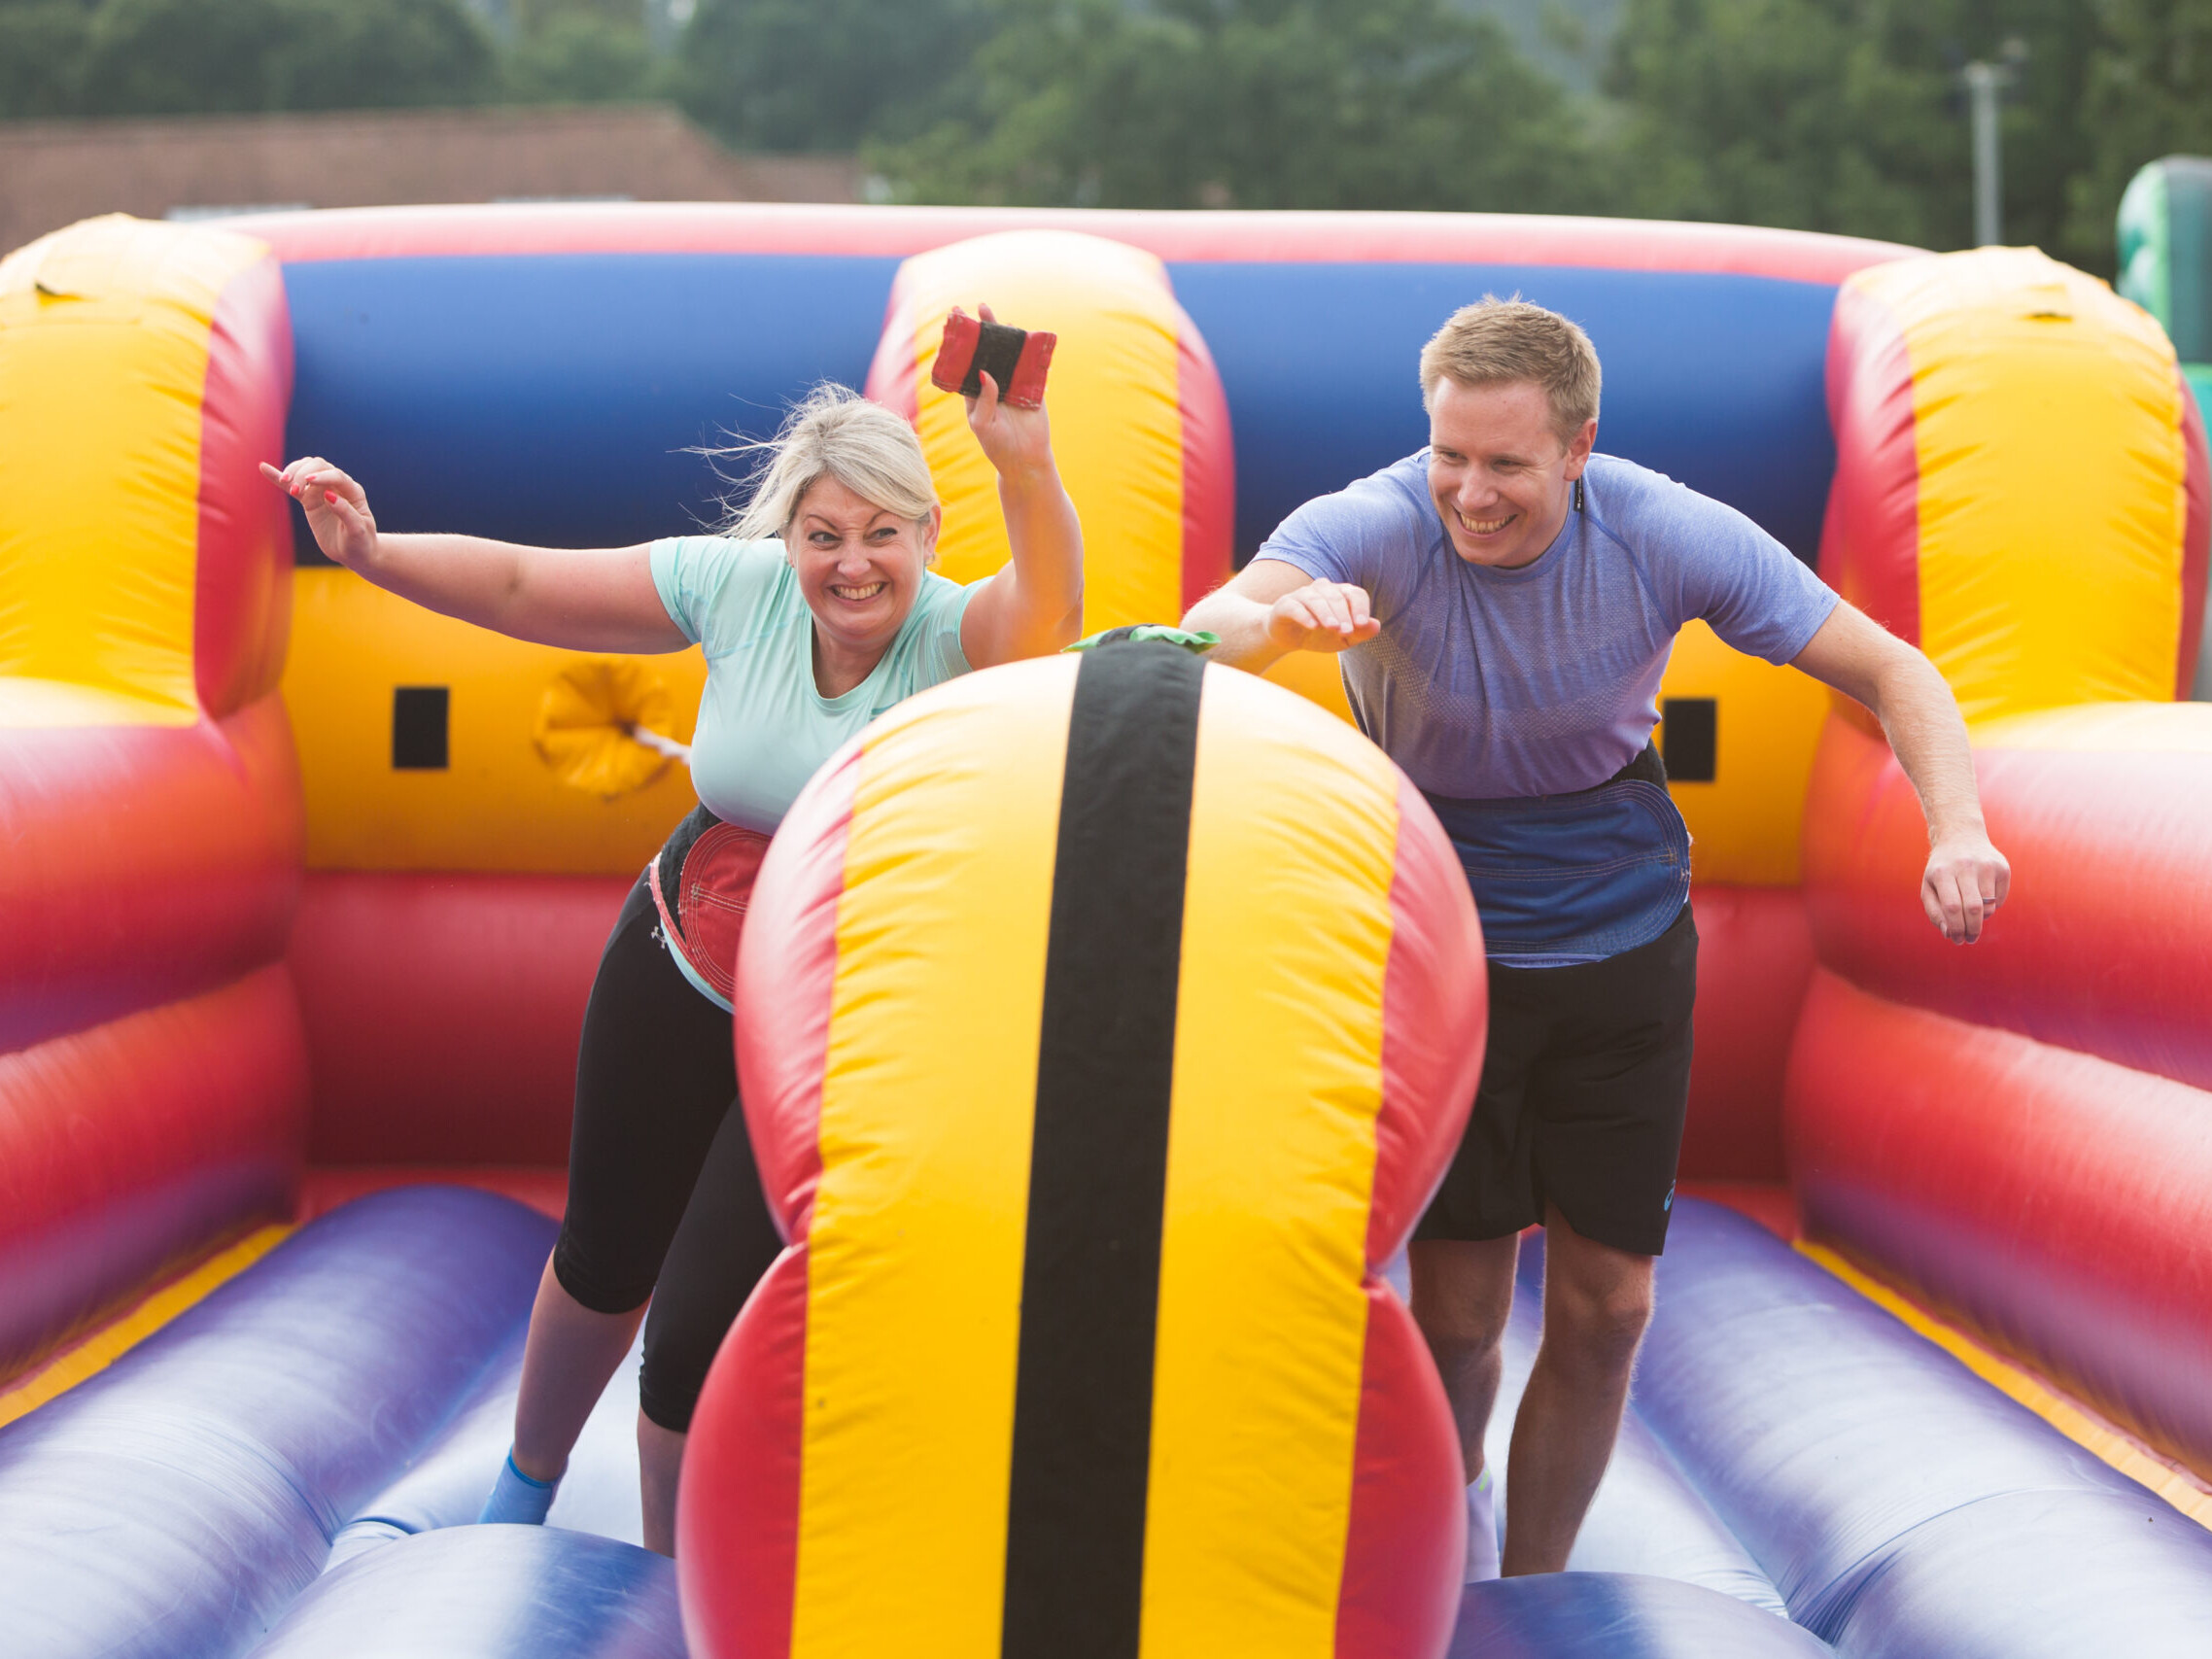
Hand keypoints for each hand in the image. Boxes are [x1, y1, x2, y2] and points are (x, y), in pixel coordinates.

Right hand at [261, 457, 376, 568]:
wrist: (355, 553)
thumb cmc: (360, 542)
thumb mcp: (358, 530)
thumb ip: (346, 512)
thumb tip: (329, 495)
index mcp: (353, 491)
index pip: (337, 475)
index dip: (323, 475)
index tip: (310, 480)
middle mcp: (338, 486)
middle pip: (319, 466)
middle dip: (304, 473)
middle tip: (295, 490)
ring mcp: (322, 491)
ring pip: (305, 470)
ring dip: (293, 472)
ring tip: (286, 484)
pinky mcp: (310, 500)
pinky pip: (293, 486)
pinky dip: (279, 477)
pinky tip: (264, 468)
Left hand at [961, 304, 1054, 481]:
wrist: (1026, 461)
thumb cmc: (997, 446)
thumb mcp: (983, 425)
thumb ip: (984, 399)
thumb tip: (984, 372)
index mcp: (976, 391)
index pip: (967, 360)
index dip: (962, 341)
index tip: (955, 320)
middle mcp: (994, 383)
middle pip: (988, 351)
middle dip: (983, 329)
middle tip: (978, 307)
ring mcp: (1014, 383)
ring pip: (1009, 354)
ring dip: (1005, 334)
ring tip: (997, 314)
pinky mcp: (1033, 388)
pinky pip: (1032, 366)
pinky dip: (1030, 350)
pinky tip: (1025, 334)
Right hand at [1266, 578, 1378, 652]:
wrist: (1289, 638)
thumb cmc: (1320, 635)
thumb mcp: (1343, 639)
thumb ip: (1361, 633)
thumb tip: (1376, 625)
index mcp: (1341, 594)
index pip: (1355, 594)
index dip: (1360, 607)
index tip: (1361, 624)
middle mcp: (1323, 590)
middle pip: (1337, 597)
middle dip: (1343, 615)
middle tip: (1347, 631)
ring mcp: (1303, 595)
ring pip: (1317, 599)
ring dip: (1327, 613)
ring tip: (1333, 628)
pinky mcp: (1286, 605)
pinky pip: (1296, 607)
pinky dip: (1305, 615)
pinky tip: (1313, 625)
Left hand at [1921, 832, 2009, 943]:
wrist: (1961, 837)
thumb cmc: (1942, 870)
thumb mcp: (1929, 887)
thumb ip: (1934, 912)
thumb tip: (1948, 933)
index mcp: (1942, 872)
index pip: (1952, 907)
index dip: (1956, 928)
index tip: (1957, 939)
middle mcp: (1965, 866)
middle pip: (1973, 908)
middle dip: (1972, 929)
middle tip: (1969, 939)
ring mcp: (1987, 865)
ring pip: (1988, 906)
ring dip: (1981, 918)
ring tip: (1971, 911)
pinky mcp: (2003, 867)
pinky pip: (1999, 899)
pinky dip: (1991, 906)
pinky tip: (1982, 894)